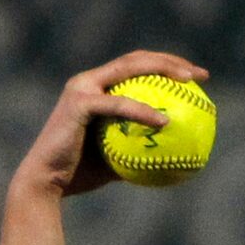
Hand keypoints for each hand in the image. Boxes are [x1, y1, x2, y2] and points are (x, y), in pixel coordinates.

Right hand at [13, 51, 209, 200]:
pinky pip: (120, 105)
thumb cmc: (77, 177)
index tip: (194, 79)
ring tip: (189, 84)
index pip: (135, 67)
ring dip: (163, 70)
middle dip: (172, 61)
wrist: (44, 185)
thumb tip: (173, 153)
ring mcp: (82, 88)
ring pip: (130, 69)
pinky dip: (143, 112)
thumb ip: (138, 148)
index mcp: (95, 88)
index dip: (166, 66)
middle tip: (200, 76)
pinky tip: (165, 122)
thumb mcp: (115, 161)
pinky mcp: (79, 103)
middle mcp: (87, 81)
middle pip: (137, 59)